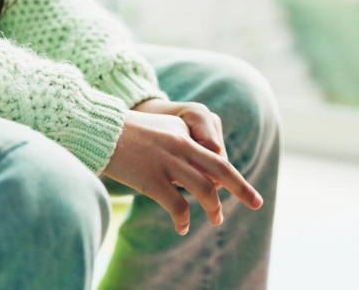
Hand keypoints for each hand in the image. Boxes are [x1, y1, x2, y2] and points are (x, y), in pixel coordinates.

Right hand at [102, 109, 262, 234]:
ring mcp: (168, 164)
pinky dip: (184, 220)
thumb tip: (199, 168)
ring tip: (217, 220)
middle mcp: (182, 147)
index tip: (238, 188)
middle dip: (242, 189)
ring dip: (214, 209)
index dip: (230, 176)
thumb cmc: (129, 132)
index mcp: (185, 135)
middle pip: (221, 171)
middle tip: (257, 203)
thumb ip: (182, 144)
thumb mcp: (162, 131)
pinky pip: (177, 206)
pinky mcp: (152, 181)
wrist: (100, 131)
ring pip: (204, 190)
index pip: (216, 157)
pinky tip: (183, 228)